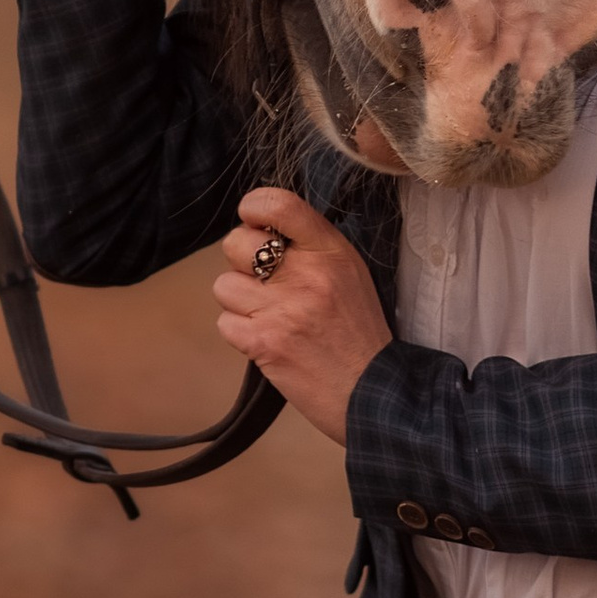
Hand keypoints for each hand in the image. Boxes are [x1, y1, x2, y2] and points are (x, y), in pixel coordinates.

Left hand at [212, 189, 391, 447]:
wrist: (373, 393)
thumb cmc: (360, 334)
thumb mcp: (350, 274)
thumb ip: (311, 248)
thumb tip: (263, 230)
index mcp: (330, 250)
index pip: (279, 204)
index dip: (253, 207)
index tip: (252, 220)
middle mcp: (306, 273)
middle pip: (236, 243)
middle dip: (240, 262)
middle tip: (262, 282)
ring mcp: (283, 308)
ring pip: (224, 285)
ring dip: (238, 303)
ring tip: (267, 316)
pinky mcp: (264, 343)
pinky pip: (225, 323)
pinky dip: (240, 334)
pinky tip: (265, 341)